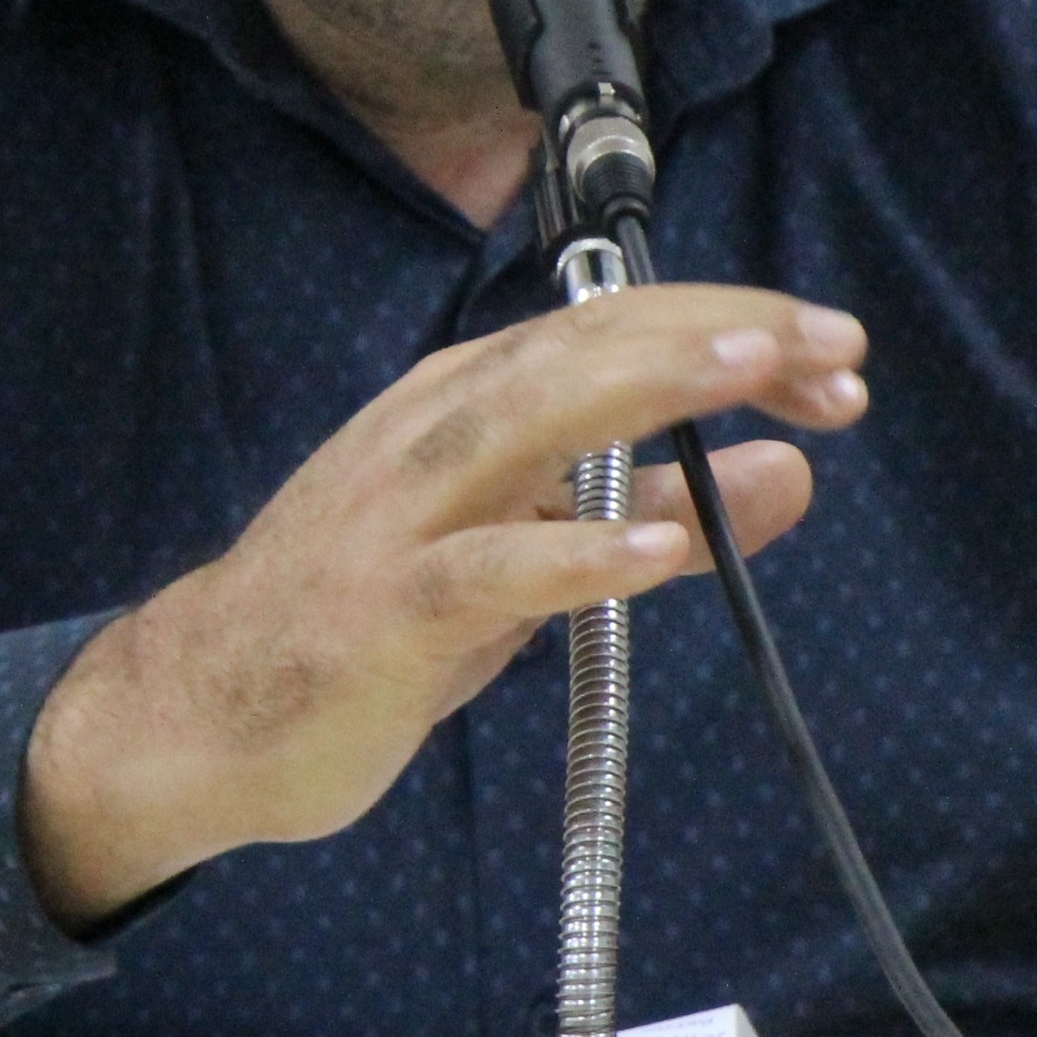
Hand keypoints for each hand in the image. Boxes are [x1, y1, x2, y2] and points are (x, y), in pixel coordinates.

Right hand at [19, 283, 865, 927]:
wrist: (198, 712)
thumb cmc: (373, 619)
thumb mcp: (531, 551)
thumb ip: (658, 509)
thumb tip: (794, 470)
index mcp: (472, 397)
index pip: (615, 327)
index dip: (731, 324)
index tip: (837, 353)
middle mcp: (437, 428)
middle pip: (584, 347)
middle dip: (714, 335)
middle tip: (835, 345)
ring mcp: (404, 514)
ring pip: (528, 420)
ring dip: (646, 387)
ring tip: (754, 375)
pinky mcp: (386, 610)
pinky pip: (487, 571)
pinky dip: (574, 553)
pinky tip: (659, 549)